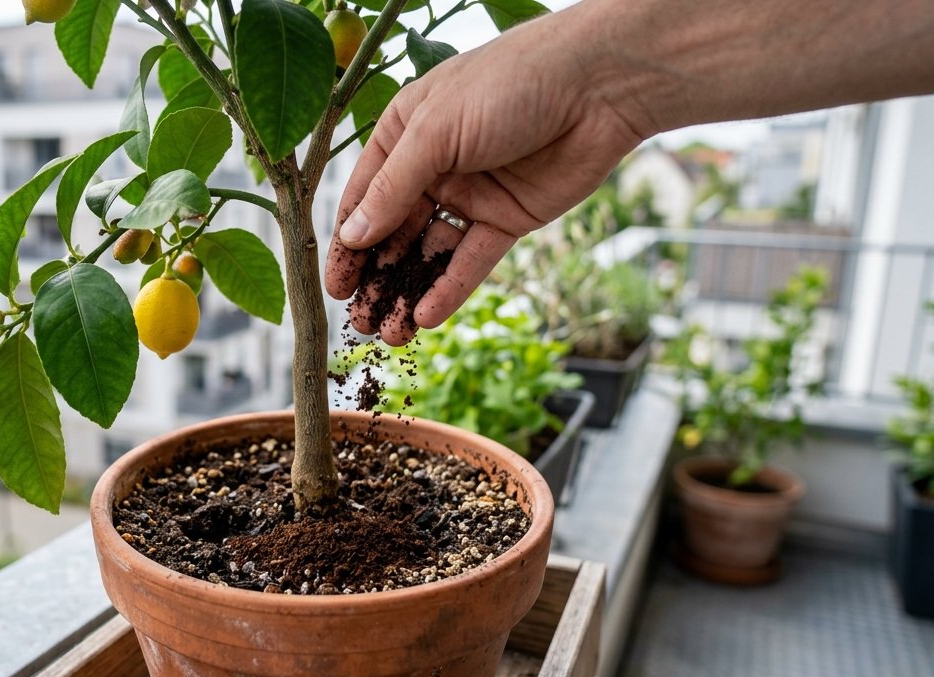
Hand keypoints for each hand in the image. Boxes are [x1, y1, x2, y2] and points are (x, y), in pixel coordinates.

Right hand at [326, 9, 646, 344]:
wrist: (598, 86)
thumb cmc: (508, 84)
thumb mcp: (435, 132)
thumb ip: (392, 189)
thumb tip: (352, 236)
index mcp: (405, 134)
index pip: (364, 197)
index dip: (348, 243)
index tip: (335, 286)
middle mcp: (434, 166)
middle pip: (394, 232)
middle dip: (376, 279)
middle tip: (359, 323)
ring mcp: (471, 195)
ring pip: (430, 254)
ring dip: (408, 293)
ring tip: (390, 334)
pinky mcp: (507, 219)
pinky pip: (471, 261)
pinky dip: (449, 289)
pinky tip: (427, 317)